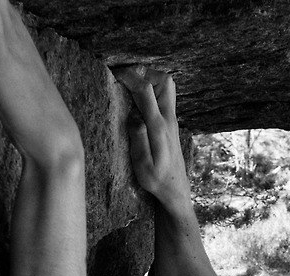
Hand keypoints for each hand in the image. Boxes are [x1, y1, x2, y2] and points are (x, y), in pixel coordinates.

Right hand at [114, 66, 191, 207]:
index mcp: (158, 127)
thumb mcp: (143, 166)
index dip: (130, 77)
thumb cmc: (157, 181)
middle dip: (144, 72)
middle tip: (126, 78)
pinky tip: (139, 98)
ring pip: (167, 86)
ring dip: (150, 79)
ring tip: (132, 86)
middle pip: (164, 80)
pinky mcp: (171, 123)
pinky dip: (152, 89)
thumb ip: (138, 140)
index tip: (114, 75)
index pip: (146, 91)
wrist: (176, 189)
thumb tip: (133, 118)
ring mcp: (172, 120)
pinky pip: (165, 96)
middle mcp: (168, 119)